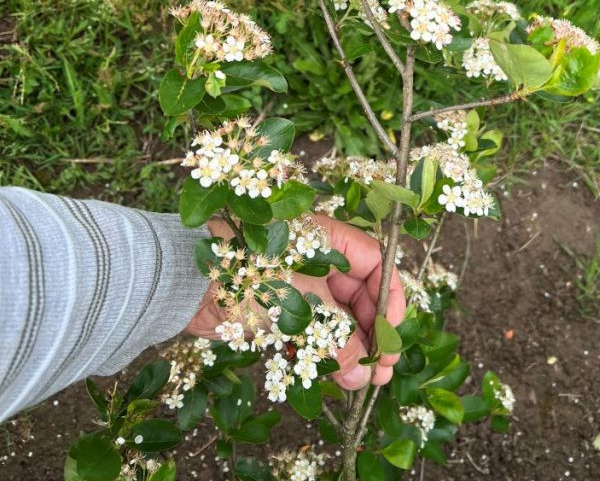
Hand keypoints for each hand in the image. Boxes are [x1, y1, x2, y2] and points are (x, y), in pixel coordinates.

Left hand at [186, 214, 405, 391]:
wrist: (186, 283)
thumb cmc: (249, 274)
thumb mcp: (302, 303)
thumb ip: (337, 336)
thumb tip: (365, 373)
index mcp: (326, 239)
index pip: (374, 263)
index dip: (388, 298)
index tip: (392, 334)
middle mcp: (316, 260)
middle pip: (357, 295)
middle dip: (370, 332)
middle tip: (381, 370)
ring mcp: (296, 286)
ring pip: (334, 318)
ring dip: (349, 348)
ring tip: (361, 382)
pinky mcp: (277, 311)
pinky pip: (310, 332)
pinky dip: (321, 352)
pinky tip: (333, 376)